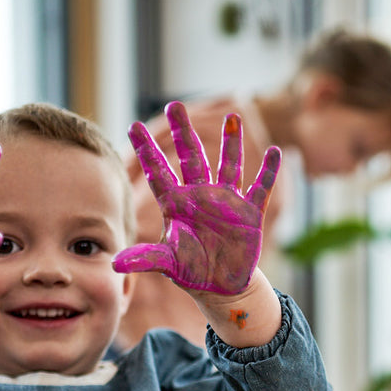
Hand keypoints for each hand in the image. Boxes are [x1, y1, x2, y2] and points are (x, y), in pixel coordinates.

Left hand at [114, 102, 279, 294]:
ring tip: (233, 116)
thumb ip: (145, 258)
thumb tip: (114, 263)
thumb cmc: (191, 271)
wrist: (221, 286)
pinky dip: (268, 172)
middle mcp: (200, 196)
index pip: (158, 172)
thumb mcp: (168, 263)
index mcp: (176, 204)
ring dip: (231, 142)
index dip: (146, 150)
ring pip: (228, 165)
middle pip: (191, 157)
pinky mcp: (250, 213)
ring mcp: (227, 201)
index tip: (133, 125)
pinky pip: (260, 188)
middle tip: (174, 105)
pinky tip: (276, 152)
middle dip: (182, 132)